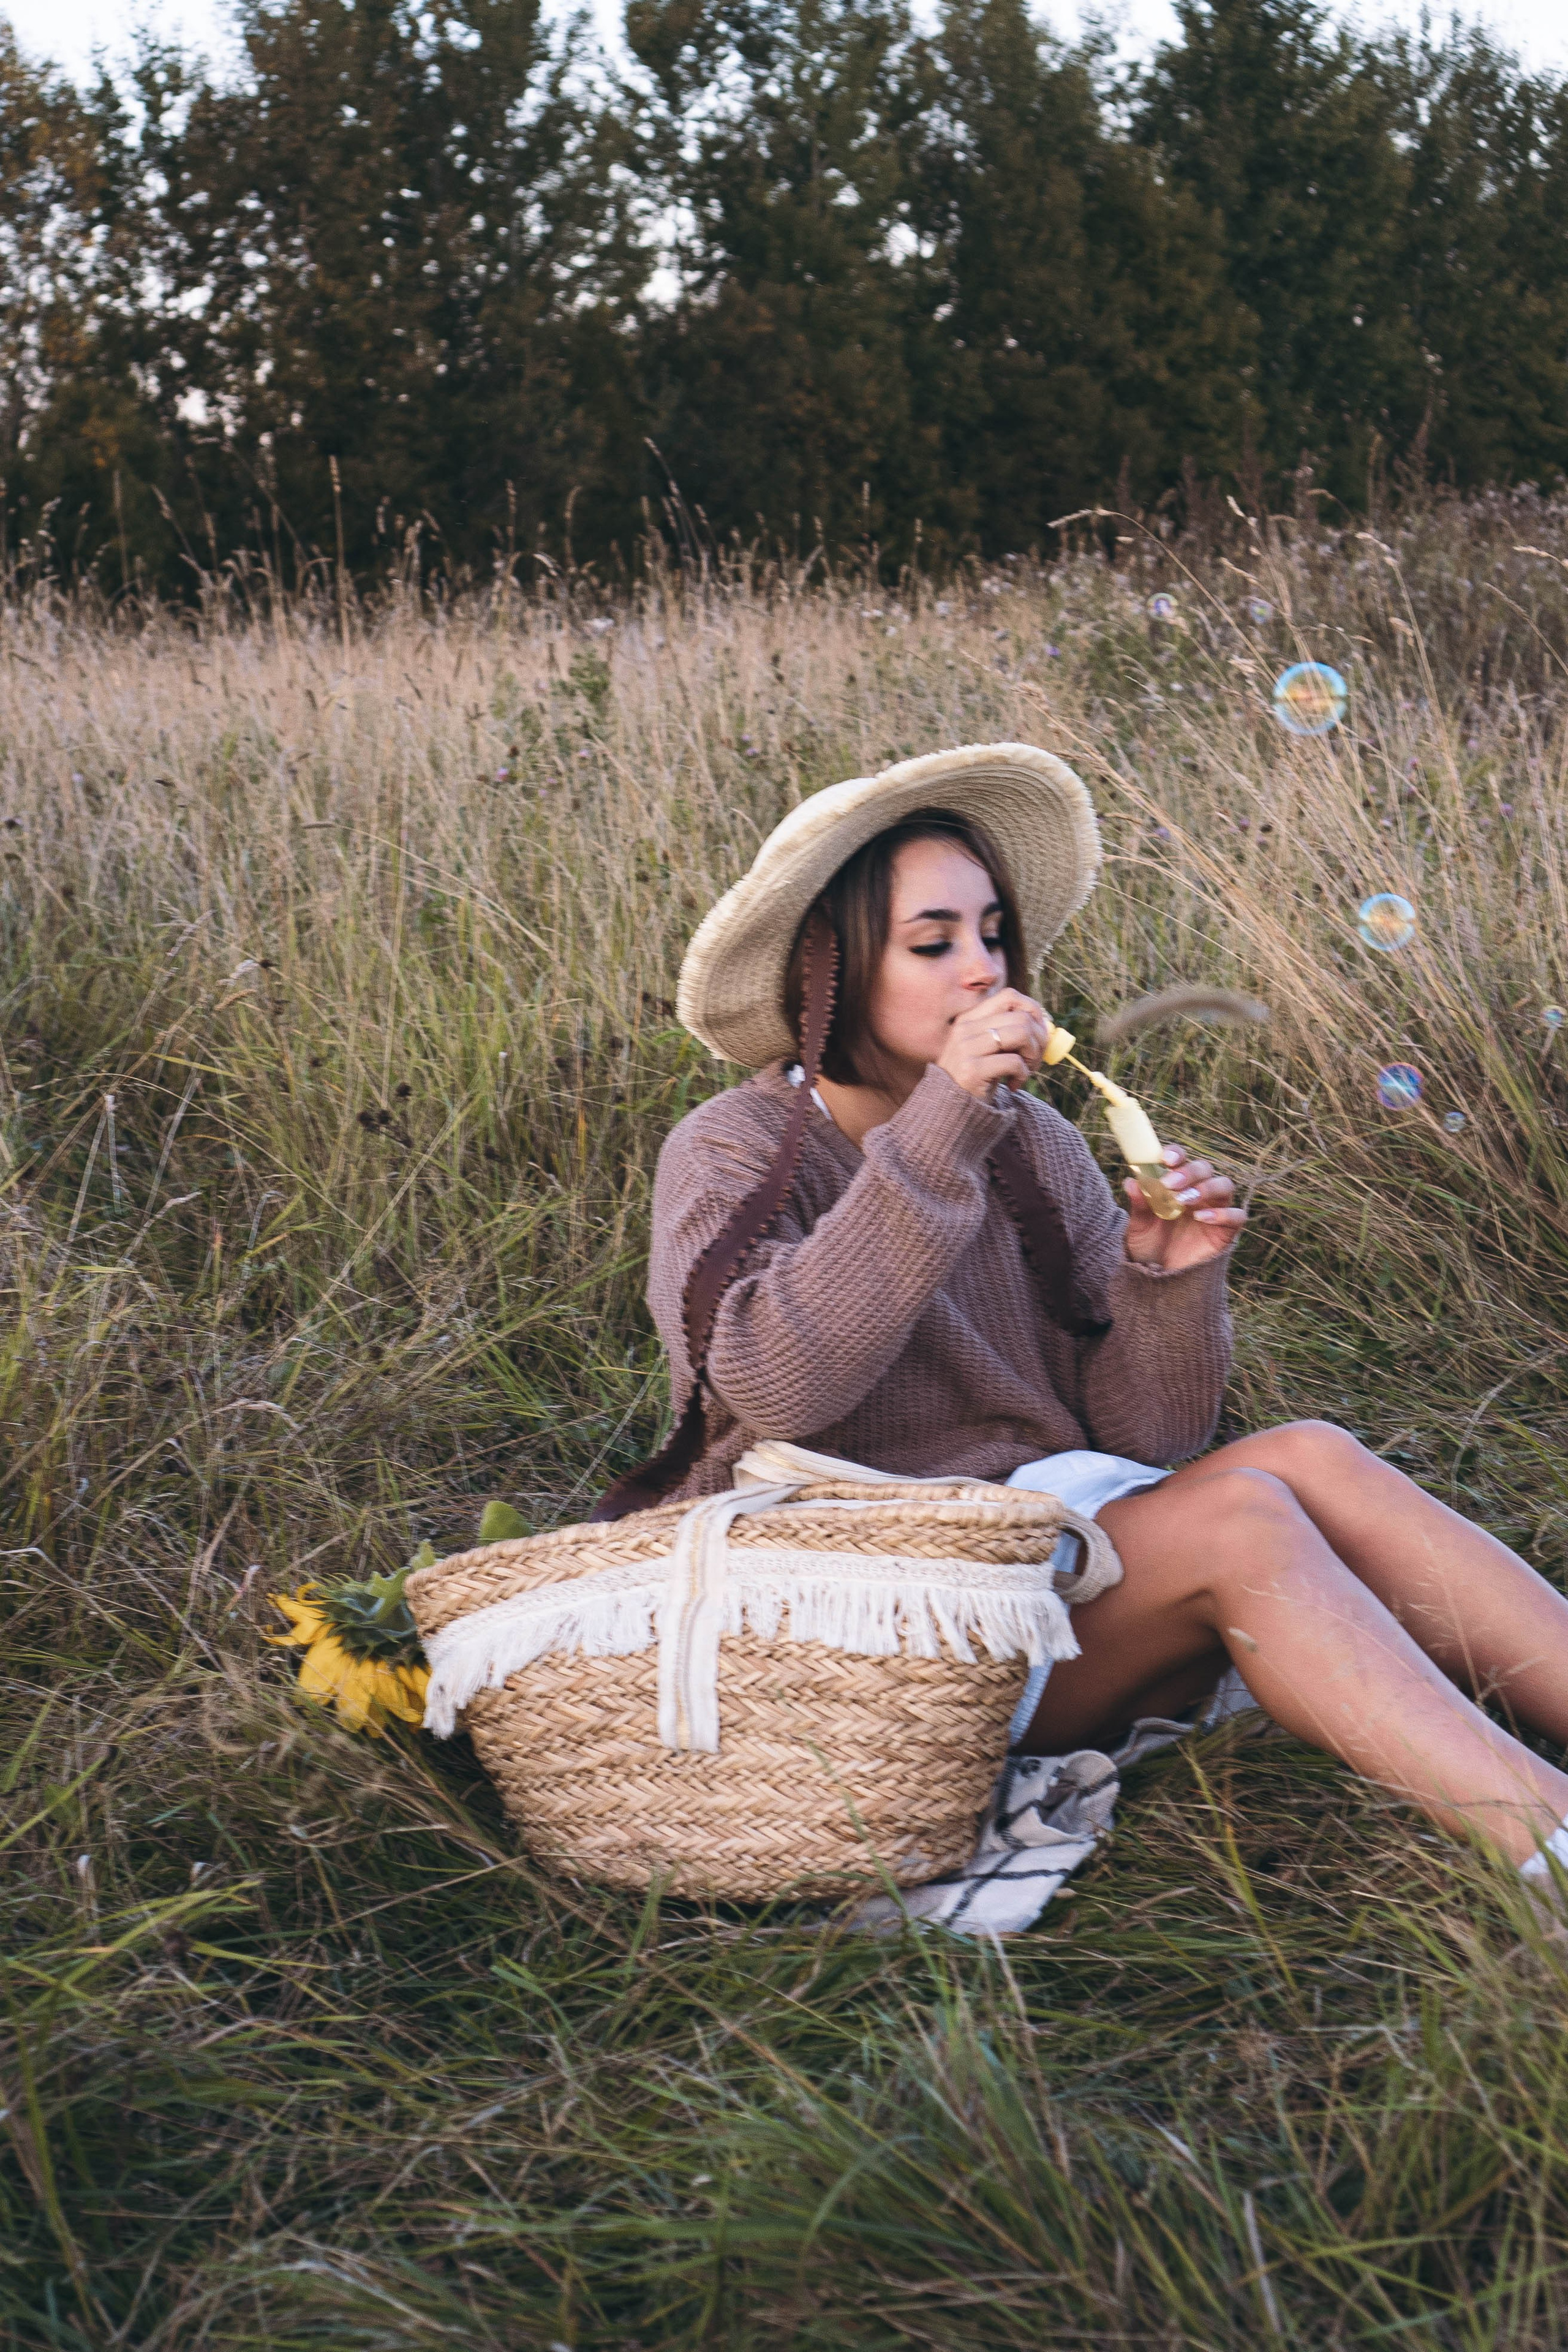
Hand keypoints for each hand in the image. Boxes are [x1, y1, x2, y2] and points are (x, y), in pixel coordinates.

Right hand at [937, 990, 1049, 1101]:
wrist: (948, 1108)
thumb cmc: (975, 1077)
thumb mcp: (986, 1047)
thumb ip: (1006, 1031)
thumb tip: (1044, 1023)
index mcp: (969, 1018)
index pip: (1010, 996)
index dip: (1033, 1011)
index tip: (1038, 1032)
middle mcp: (965, 1028)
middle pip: (1021, 1018)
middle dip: (1039, 1040)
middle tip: (1034, 1060)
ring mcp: (966, 1048)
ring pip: (1021, 1034)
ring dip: (1033, 1056)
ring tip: (1026, 1070)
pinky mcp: (972, 1070)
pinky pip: (1014, 1062)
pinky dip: (1022, 1075)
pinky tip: (1013, 1084)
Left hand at [1123, 1144, 1244, 1271]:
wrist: (1159, 1277)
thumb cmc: (1149, 1245)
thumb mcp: (1139, 1226)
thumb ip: (1139, 1205)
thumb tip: (1131, 1181)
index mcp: (1176, 1184)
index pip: (1181, 1160)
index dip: (1177, 1154)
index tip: (1165, 1158)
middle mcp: (1198, 1191)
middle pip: (1204, 1168)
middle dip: (1189, 1172)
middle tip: (1170, 1183)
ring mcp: (1215, 1209)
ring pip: (1224, 1185)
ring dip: (1206, 1188)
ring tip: (1184, 1200)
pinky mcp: (1226, 1230)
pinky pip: (1236, 1215)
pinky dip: (1222, 1214)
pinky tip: (1201, 1218)